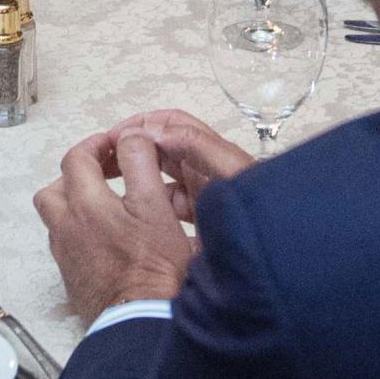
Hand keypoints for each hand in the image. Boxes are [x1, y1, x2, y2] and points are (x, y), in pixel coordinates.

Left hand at [35, 127, 200, 317]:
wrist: (140, 322)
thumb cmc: (152, 268)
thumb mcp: (155, 206)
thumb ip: (140, 164)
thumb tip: (129, 136)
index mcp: (85, 203)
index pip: (77, 157)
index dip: (96, 144)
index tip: (117, 145)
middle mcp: (66, 227)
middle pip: (56, 187)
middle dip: (80, 172)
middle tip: (109, 172)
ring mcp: (66, 255)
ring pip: (56, 217)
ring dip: (74, 202)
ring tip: (103, 204)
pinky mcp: (72, 278)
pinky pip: (65, 243)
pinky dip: (78, 231)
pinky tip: (104, 238)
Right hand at [101, 109, 254, 222]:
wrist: (275, 254)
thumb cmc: (256, 210)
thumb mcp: (230, 172)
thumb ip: (197, 147)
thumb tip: (156, 131)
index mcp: (210, 152)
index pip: (170, 124)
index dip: (142, 124)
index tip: (114, 138)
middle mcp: (206, 168)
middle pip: (164, 146)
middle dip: (135, 146)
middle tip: (105, 160)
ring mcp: (204, 194)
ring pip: (164, 176)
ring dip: (141, 174)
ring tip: (115, 183)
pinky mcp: (202, 218)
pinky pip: (172, 204)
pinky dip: (155, 201)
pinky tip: (139, 212)